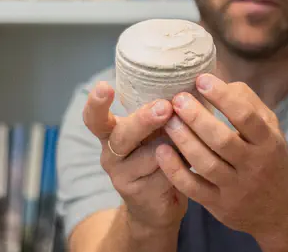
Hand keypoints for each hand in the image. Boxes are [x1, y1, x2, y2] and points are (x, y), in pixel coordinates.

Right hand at [82, 81, 187, 234]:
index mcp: (111, 133)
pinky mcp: (140, 194)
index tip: (104, 86)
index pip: (95, 117)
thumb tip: (186, 81)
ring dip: (174, 143)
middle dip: (144, 120)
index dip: (97, 103)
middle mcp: (111, 154)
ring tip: (191, 136)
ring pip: (150, 155)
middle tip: (165, 107)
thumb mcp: (154, 132)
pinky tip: (193, 159)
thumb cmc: (159, 157)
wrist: (158, 206)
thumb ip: (159, 112)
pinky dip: (182, 164)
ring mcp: (122, 176)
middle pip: (122, 135)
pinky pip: (165, 173)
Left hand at [157, 73, 287, 239]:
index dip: (223, 97)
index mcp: (268, 142)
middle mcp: (254, 165)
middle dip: (196, 117)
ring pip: (205, 163)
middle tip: (178, 99)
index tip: (202, 79)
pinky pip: (192, 187)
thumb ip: (249, 104)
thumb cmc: (271, 161)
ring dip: (183, 140)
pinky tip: (162, 150)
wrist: (282, 213)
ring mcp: (236, 188)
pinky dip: (175, 169)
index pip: (246, 117)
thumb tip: (220, 82)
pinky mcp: (219, 206)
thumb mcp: (272, 130)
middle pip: (222, 140)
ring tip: (168, 120)